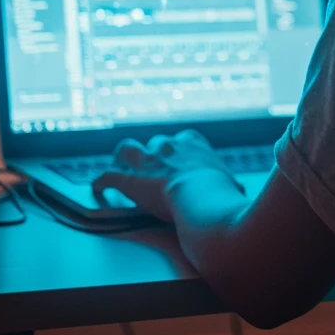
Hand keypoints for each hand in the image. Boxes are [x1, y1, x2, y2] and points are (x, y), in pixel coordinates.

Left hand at [93, 129, 244, 221]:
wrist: (200, 195)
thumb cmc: (219, 191)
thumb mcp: (231, 183)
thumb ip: (229, 184)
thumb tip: (238, 192)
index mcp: (194, 144)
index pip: (185, 139)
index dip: (179, 150)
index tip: (179, 160)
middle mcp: (169, 146)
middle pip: (154, 143)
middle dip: (152, 154)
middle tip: (149, 167)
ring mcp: (147, 161)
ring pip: (126, 149)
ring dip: (121, 158)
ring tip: (119, 167)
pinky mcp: (130, 179)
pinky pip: (107, 176)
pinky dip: (101, 182)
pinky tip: (96, 190)